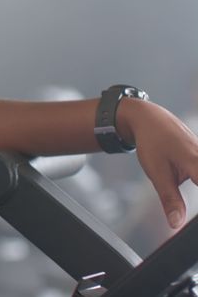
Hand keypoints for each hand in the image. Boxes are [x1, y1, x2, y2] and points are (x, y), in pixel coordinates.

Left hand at [120, 98, 197, 228]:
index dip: (196, 210)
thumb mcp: (157, 173)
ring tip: (171, 176)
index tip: (192, 214)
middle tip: (176, 183)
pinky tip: (189, 177)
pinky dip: (195, 176)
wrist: (149, 118)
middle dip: (194, 184)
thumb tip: (176, 224)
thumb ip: (170, 199)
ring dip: (194, 181)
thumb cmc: (152, 142)